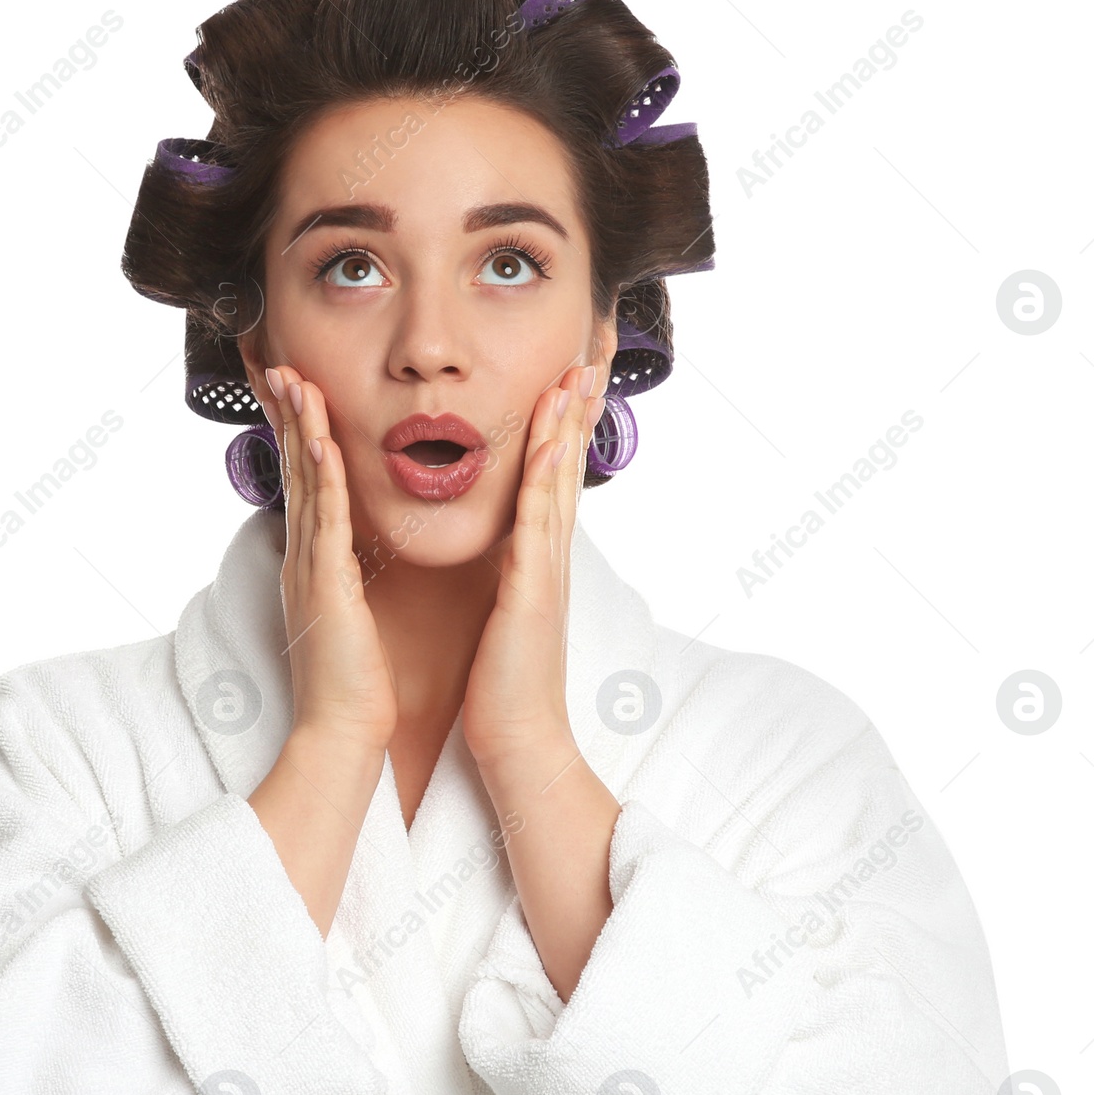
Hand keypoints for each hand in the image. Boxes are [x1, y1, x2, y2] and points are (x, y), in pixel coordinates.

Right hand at [252, 364, 398, 759]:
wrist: (341, 734)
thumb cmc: (353, 684)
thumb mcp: (349, 617)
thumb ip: (344, 582)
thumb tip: (349, 560)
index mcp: (313, 564)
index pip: (305, 484)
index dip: (299, 434)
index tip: (295, 391)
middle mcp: (303, 558)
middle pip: (296, 470)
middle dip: (289, 414)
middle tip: (279, 363)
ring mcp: (309, 568)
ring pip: (305, 482)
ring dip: (301, 427)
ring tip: (294, 378)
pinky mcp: (325, 585)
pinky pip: (324, 518)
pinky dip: (323, 475)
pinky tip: (322, 439)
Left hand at [462, 361, 606, 762]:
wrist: (518, 740)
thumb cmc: (504, 684)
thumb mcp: (505, 614)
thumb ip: (509, 575)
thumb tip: (507, 551)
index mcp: (538, 560)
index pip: (552, 479)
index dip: (562, 428)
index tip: (568, 379)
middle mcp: (550, 557)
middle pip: (567, 467)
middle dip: (577, 409)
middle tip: (590, 354)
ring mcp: (546, 570)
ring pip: (558, 482)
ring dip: (568, 425)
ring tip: (577, 374)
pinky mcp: (531, 590)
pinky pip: (539, 522)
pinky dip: (547, 477)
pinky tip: (552, 440)